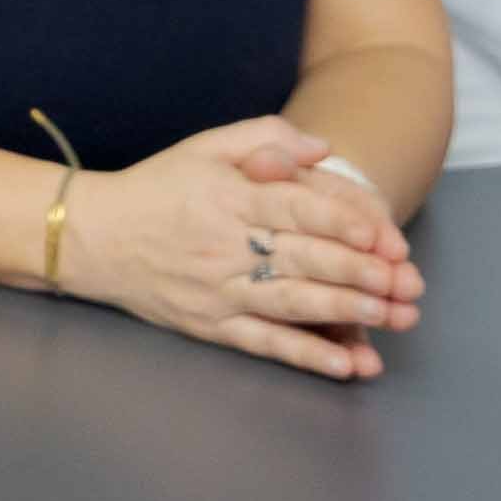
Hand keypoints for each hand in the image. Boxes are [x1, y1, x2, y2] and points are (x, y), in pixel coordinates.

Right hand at [59, 121, 421, 380]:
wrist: (92, 237)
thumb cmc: (156, 187)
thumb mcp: (205, 146)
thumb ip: (265, 137)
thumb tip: (322, 148)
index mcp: (229, 197)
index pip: (295, 208)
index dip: (341, 221)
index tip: (380, 236)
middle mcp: (226, 245)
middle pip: (304, 259)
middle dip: (362, 273)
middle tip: (407, 284)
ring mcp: (219, 289)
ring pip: (292, 303)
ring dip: (346, 313)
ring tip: (391, 318)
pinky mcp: (211, 324)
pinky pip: (264, 343)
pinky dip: (305, 356)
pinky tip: (343, 364)